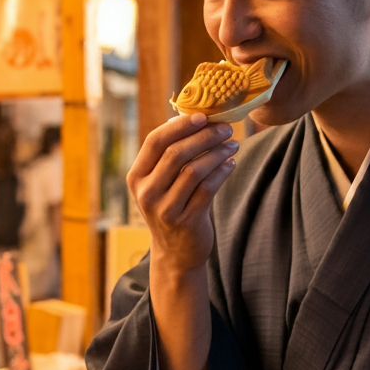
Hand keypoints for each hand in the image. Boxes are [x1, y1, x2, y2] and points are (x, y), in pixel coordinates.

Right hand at [128, 114, 237, 274]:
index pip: (155, 142)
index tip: (203, 115)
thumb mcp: (161, 183)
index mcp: (136, 177)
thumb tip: (189, 116)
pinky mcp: (186, 221)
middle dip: (205, 136)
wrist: (175, 253)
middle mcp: (146, 193)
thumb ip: (169, 155)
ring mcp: (165, 209)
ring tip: (233, 145)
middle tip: (226, 128)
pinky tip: (231, 163)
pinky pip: (208, 188)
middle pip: (176, 154)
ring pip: (194, 170)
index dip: (179, 125)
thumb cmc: (172, 207)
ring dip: (217, 153)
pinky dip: (222, 172)